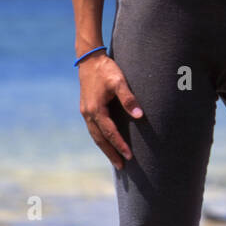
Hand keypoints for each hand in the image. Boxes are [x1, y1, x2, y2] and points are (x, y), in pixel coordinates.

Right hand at [78, 54, 143, 168]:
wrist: (89, 59)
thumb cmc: (106, 70)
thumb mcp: (119, 81)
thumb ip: (128, 98)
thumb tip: (139, 115)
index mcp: (96, 110)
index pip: (110, 132)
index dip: (120, 145)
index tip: (129, 156)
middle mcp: (88, 114)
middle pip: (100, 139)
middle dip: (111, 153)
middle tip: (121, 166)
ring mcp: (85, 112)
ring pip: (95, 135)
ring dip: (105, 148)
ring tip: (115, 159)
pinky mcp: (86, 108)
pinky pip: (93, 129)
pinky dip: (100, 138)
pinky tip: (107, 142)